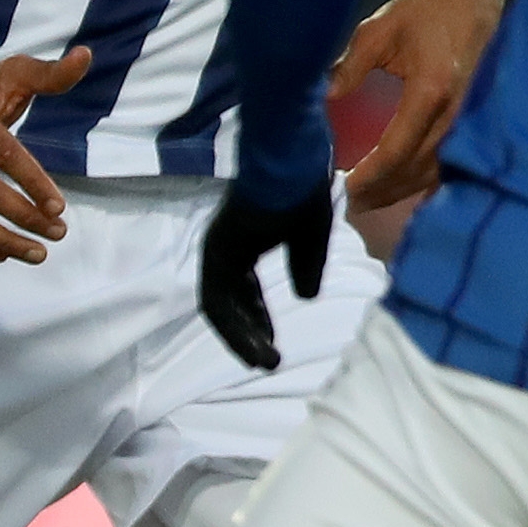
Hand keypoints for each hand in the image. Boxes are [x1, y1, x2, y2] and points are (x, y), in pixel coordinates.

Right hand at [0, 46, 92, 262]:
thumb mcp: (11, 74)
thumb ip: (50, 73)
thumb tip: (86, 56)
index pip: (4, 152)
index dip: (33, 182)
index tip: (59, 208)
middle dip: (24, 217)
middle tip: (59, 233)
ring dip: (1, 242)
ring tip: (37, 252)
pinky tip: (1, 254)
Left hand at [199, 183, 332, 369]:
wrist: (292, 164)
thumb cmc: (302, 193)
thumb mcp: (310, 241)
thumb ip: (306, 267)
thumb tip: (306, 296)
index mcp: (244, 244)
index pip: (244, 292)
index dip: (258, 320)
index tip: (273, 345)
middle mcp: (226, 249)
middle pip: (230, 303)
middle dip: (249, 335)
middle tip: (269, 362)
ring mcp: (217, 249)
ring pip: (220, 307)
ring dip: (241, 338)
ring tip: (264, 362)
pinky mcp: (217, 252)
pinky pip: (217, 300)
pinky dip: (235, 327)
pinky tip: (254, 345)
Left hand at [325, 0, 502, 214]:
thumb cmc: (423, 11)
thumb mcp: (378, 30)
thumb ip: (351, 66)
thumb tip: (327, 101)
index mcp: (430, 90)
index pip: (397, 148)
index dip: (371, 174)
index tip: (345, 186)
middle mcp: (454, 113)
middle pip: (416, 169)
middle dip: (383, 190)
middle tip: (352, 202)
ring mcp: (468, 120)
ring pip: (435, 171)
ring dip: (402, 190)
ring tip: (371, 199)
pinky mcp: (473, 120)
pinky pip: (448, 162)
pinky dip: (423, 180)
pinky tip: (402, 187)